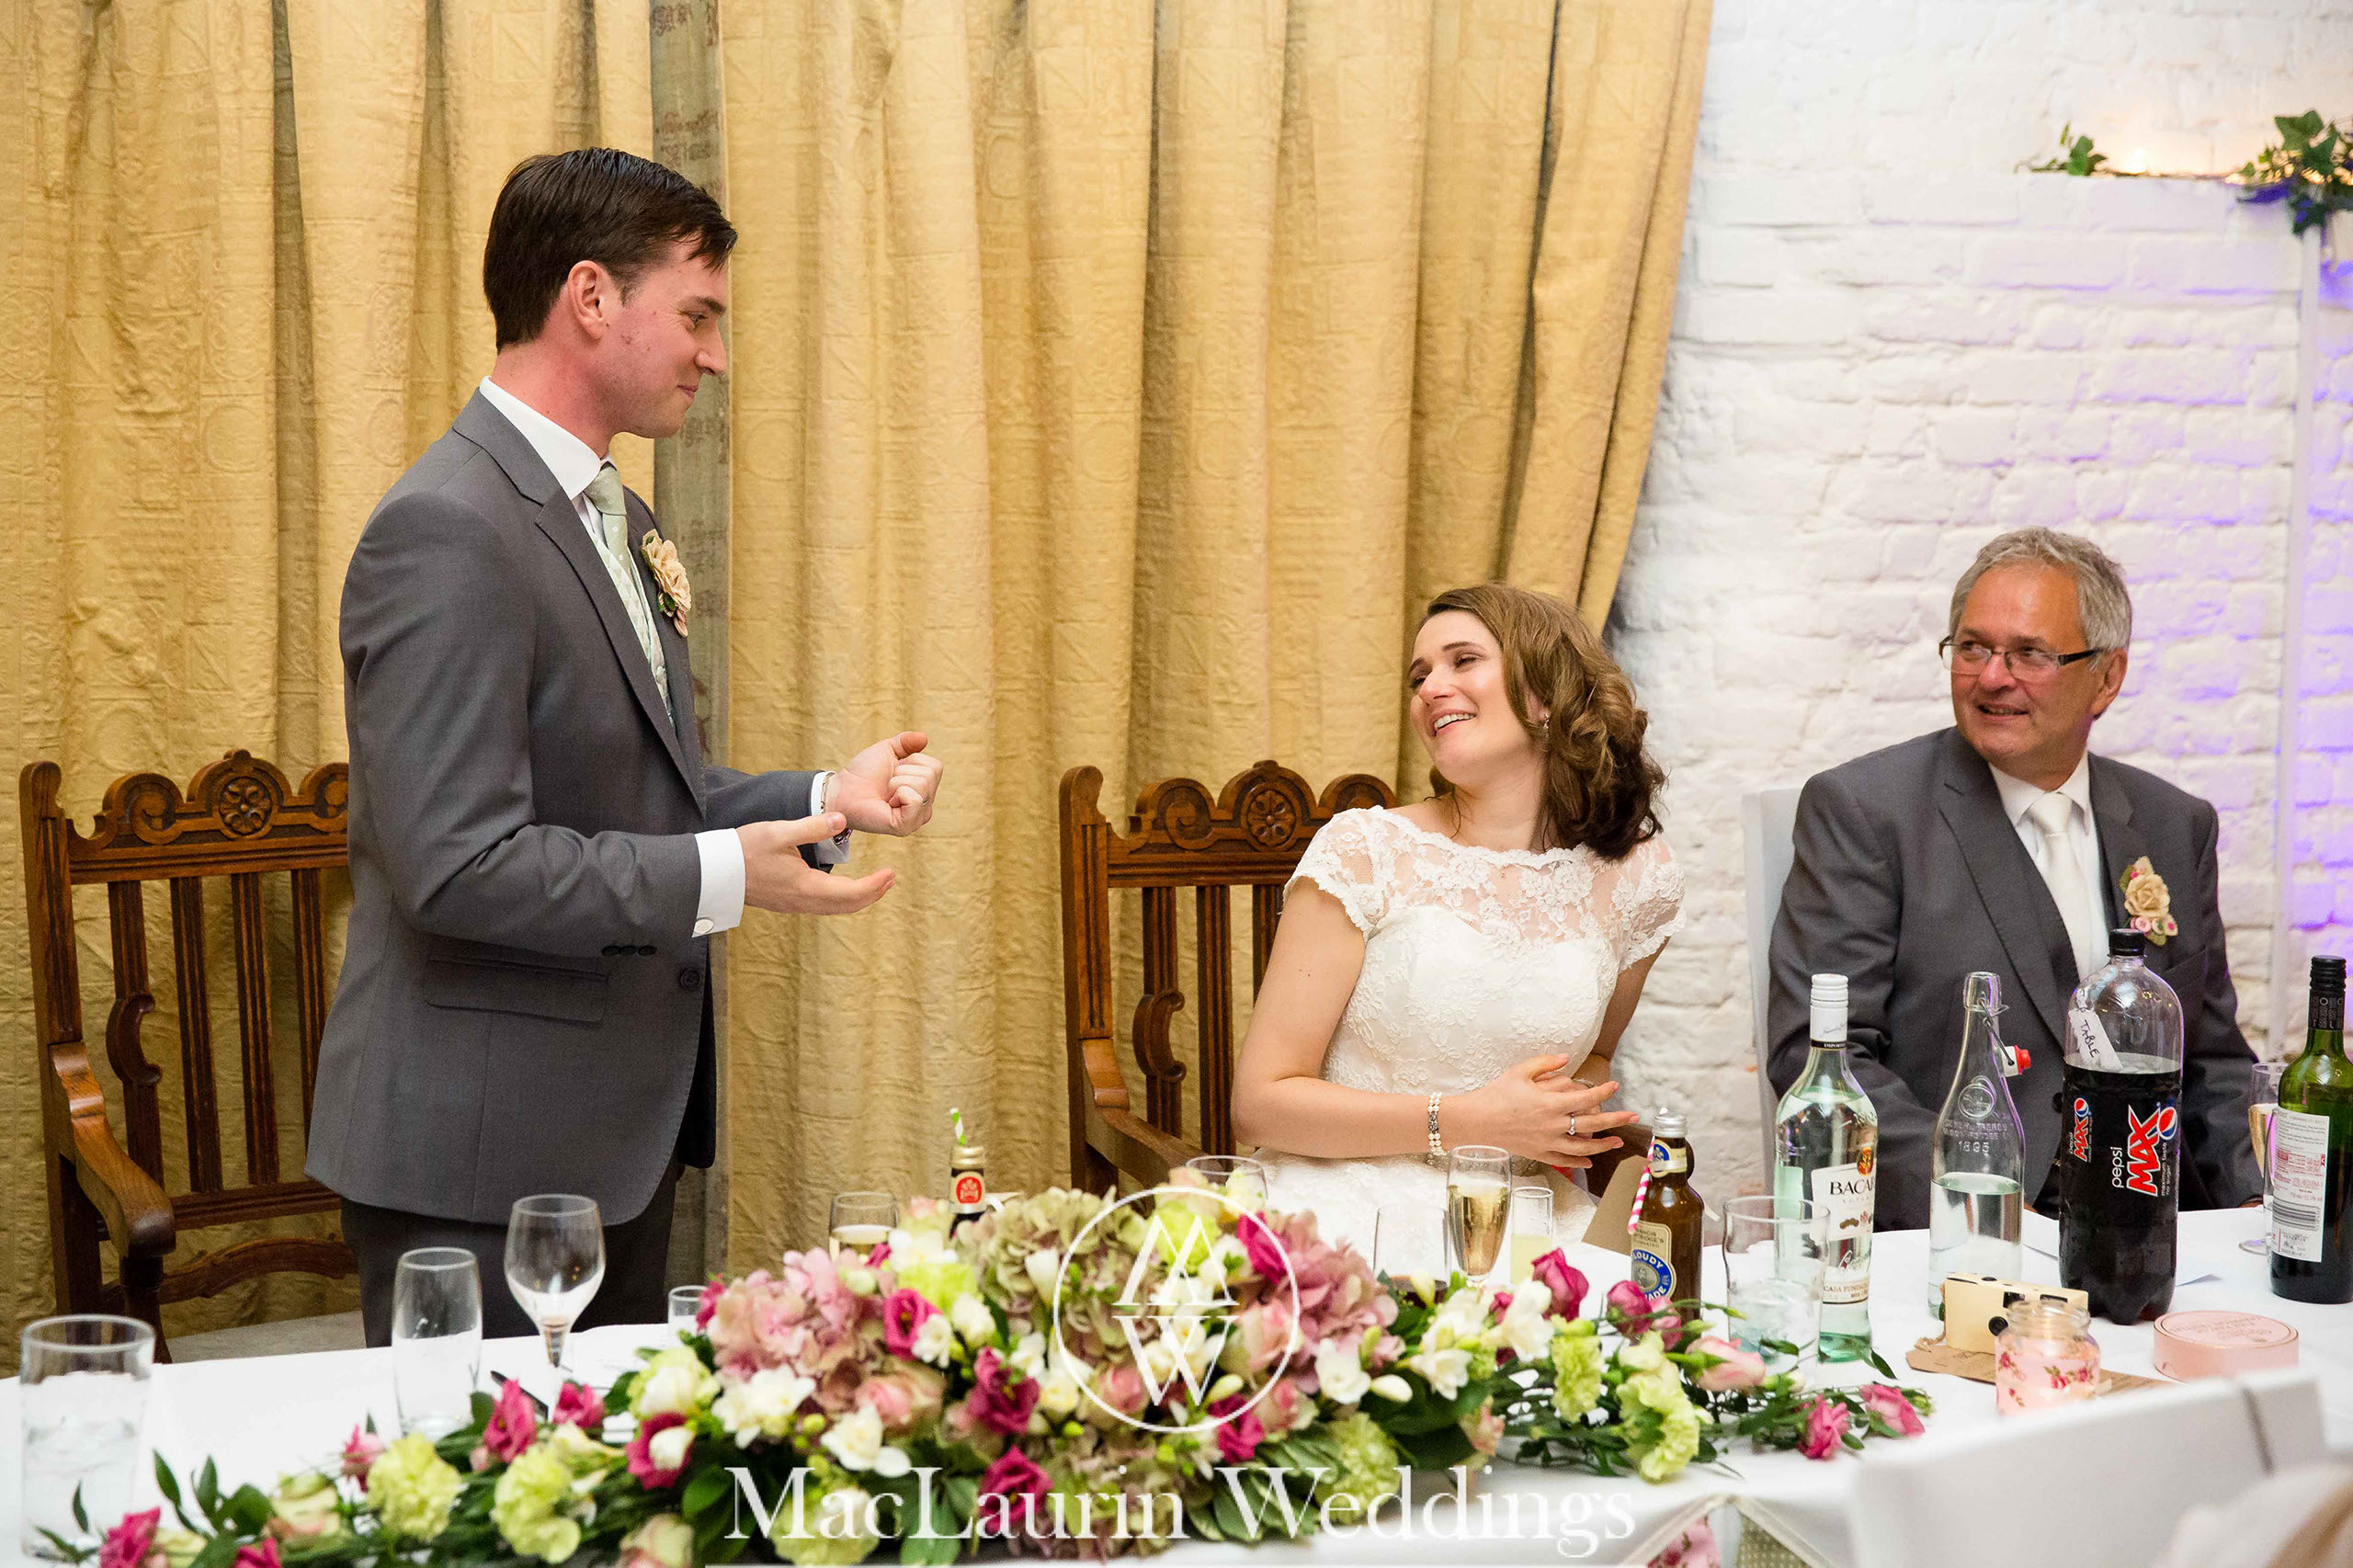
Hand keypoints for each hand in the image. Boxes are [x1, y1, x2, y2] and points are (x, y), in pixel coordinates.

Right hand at [739, 814, 896, 914]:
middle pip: (847, 906)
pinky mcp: (787, 903)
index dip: (875, 885)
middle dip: (873, 894)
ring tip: (877, 884)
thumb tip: (841, 820)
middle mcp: (803, 902)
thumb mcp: (778, 832)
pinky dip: (842, 900)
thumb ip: (812, 827)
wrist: (713, 872)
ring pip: (835, 909)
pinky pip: (823, 907)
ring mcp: (794, 905)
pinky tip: (845, 889)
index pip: (851, 893)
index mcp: (805, 887)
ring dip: (859, 898)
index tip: (891, 873)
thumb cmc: (744, 850)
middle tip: (891, 878)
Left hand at [830, 731, 942, 835]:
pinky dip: (898, 793)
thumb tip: (924, 737)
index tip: (894, 771)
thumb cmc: (863, 773)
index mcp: (925, 790)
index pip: (936, 767)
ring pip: (922, 784)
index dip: (912, 761)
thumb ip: (906, 742)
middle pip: (930, 774)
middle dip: (903, 772)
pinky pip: (915, 799)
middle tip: (887, 784)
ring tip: (885, 793)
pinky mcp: (906, 826)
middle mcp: (926, 806)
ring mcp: (917, 818)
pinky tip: (887, 803)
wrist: (842, 790)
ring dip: (897, 782)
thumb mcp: (887, 750)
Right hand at [1450, 1055, 1641, 1167]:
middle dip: (1616, 1120)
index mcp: (1550, 1103)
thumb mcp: (1519, 1072)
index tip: (1615, 1086)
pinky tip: (1591, 1161)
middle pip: (1592, 1123)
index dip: (1603, 1092)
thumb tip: (1567, 1059)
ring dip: (1604, 1144)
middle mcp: (1553, 1124)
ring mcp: (1547, 1141)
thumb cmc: (1496, 1094)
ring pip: (1583, 1147)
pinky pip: (1564, 1160)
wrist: (1476, 1122)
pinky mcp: (1539, 1153)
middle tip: (1633, 1116)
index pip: (1585, 1098)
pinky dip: (1579, 1161)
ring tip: (1618, 1142)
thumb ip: (1545, 1063)